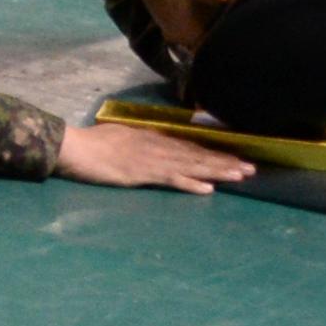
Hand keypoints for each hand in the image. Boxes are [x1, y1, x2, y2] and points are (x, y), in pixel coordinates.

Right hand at [53, 119, 252, 193]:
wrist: (74, 147)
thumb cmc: (90, 143)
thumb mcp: (119, 135)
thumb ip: (137, 140)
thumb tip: (148, 142)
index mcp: (152, 137)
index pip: (189, 146)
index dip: (213, 153)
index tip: (234, 157)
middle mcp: (158, 146)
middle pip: (197, 154)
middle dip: (225, 162)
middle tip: (251, 168)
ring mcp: (152, 159)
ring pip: (191, 165)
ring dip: (217, 171)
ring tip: (240, 176)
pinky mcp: (143, 173)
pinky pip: (172, 179)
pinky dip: (191, 184)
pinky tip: (208, 190)